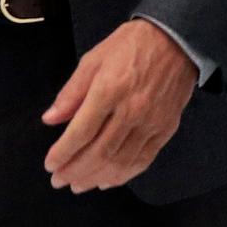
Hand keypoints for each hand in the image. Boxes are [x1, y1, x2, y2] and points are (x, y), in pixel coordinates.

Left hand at [42, 19, 197, 192]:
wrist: (175, 40)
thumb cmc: (128, 46)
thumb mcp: (92, 60)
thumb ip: (71, 93)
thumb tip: (50, 120)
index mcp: (108, 90)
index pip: (81, 132)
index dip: (63, 152)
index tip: (50, 165)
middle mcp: (131, 111)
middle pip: (100, 152)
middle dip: (76, 170)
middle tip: (59, 181)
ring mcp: (151, 123)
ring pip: (121, 161)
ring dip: (97, 178)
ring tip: (78, 185)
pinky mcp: (166, 130)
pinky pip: (143, 160)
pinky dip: (123, 175)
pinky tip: (107, 181)